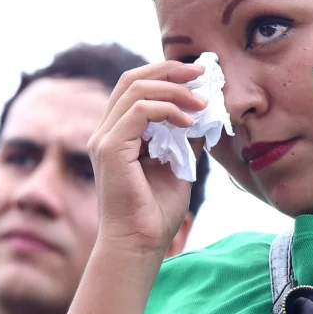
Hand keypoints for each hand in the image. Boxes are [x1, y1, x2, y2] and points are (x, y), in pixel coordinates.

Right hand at [88, 61, 206, 254]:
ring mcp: (105, 138)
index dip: (167, 73)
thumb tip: (208, 113)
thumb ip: (187, 138)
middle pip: (133, 78)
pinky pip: (139, 111)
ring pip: (136, 89)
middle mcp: (107, 131)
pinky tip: (188, 124)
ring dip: (174, 90)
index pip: (137, 86)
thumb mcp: (180, 164)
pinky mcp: (109, 149)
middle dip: (170, 70)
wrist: (140, 243)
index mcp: (120, 132)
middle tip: (202, 73)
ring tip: (202, 103)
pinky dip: (167, 109)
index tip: (199, 76)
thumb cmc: (156, 211)